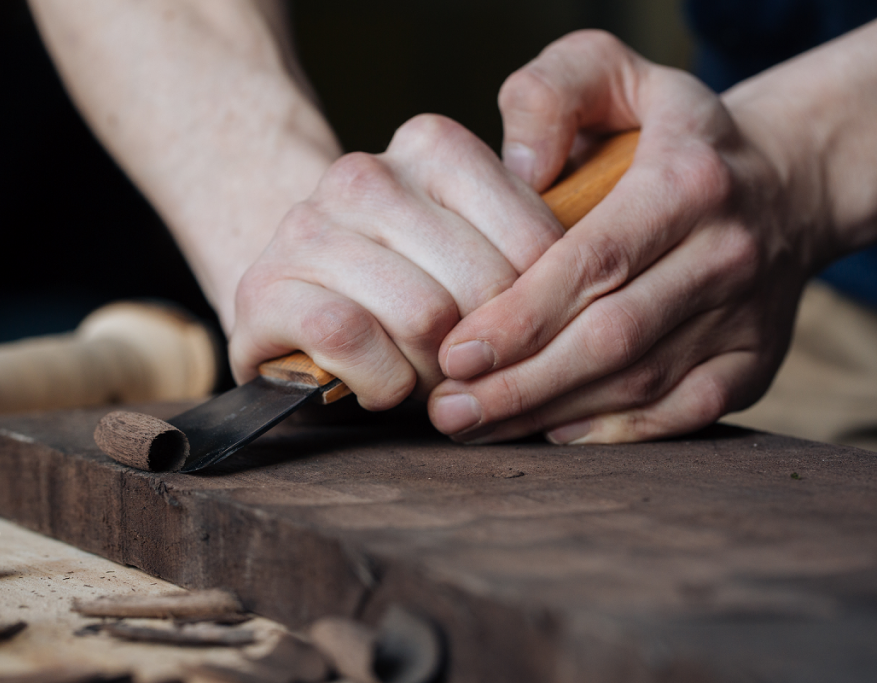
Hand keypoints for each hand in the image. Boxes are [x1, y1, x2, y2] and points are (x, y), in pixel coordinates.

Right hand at [229, 115, 564, 409]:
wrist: (295, 307)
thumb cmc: (403, 288)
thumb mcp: (475, 251)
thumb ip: (528, 256)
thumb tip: (590, 296)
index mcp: (432, 146)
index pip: (536, 240)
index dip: (540, 312)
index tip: (517, 336)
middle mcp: (365, 173)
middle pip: (482, 285)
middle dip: (488, 351)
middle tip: (472, 371)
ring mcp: (308, 226)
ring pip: (423, 317)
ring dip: (435, 373)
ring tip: (423, 375)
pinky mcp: (265, 288)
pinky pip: (352, 340)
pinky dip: (380, 382)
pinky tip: (379, 384)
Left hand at [428, 30, 823, 444]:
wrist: (780, 180)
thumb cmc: (665, 134)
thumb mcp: (613, 76)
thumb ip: (552, 92)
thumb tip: (518, 167)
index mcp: (686, 183)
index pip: (593, 263)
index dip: (522, 317)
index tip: (454, 353)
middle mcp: (725, 254)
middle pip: (611, 338)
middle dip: (522, 383)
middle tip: (449, 410)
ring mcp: (744, 316)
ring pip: (640, 384)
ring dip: (551, 414)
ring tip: (476, 426)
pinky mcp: (755, 361)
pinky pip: (683, 413)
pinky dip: (615, 433)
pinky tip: (550, 435)